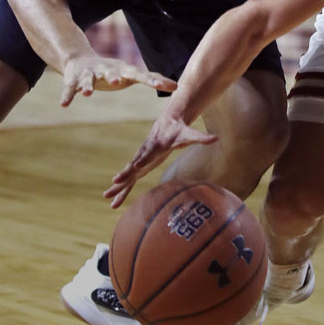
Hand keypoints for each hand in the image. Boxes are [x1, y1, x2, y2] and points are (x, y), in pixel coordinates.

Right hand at [59, 55, 176, 105]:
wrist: (79, 59)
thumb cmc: (112, 71)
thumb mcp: (130, 74)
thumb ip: (151, 79)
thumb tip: (177, 86)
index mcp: (122, 70)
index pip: (140, 75)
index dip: (154, 80)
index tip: (168, 86)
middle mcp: (106, 70)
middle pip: (110, 72)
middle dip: (112, 77)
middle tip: (116, 81)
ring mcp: (88, 74)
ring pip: (88, 80)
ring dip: (87, 86)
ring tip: (87, 93)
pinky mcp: (73, 80)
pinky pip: (70, 89)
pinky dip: (67, 96)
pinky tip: (64, 105)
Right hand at [103, 114, 218, 207]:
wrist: (166, 123)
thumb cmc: (179, 131)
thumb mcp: (190, 135)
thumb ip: (201, 138)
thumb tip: (216, 138)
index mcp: (154, 147)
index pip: (147, 155)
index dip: (141, 161)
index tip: (134, 167)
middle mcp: (144, 154)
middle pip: (132, 166)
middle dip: (123, 175)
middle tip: (114, 183)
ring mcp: (140, 160)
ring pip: (127, 175)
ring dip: (117, 187)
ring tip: (107, 197)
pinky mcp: (139, 166)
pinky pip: (129, 180)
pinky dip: (121, 189)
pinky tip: (114, 201)